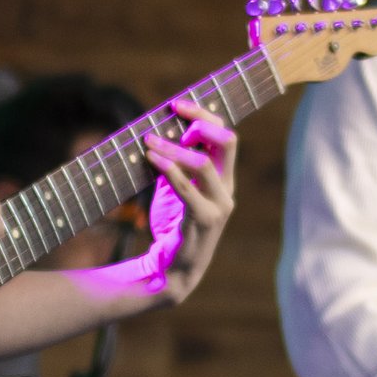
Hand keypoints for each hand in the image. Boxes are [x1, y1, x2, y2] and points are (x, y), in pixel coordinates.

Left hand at [120, 110, 236, 308]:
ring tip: (149, 140)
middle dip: (200, 121)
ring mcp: (219, 206)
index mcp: (224, 180)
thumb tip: (158, 131)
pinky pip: (188, 187)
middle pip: (227, 142)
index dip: (204, 117)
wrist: (170, 270)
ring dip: (174, 147)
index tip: (177, 105)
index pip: (225, 137)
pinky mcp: (204, 220)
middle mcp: (227, 189)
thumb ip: (174, 163)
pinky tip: (151, 158)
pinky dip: (169, 168)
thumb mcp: (174, 189)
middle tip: (173, 113)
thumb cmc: (172, 226)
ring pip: (204, 163)